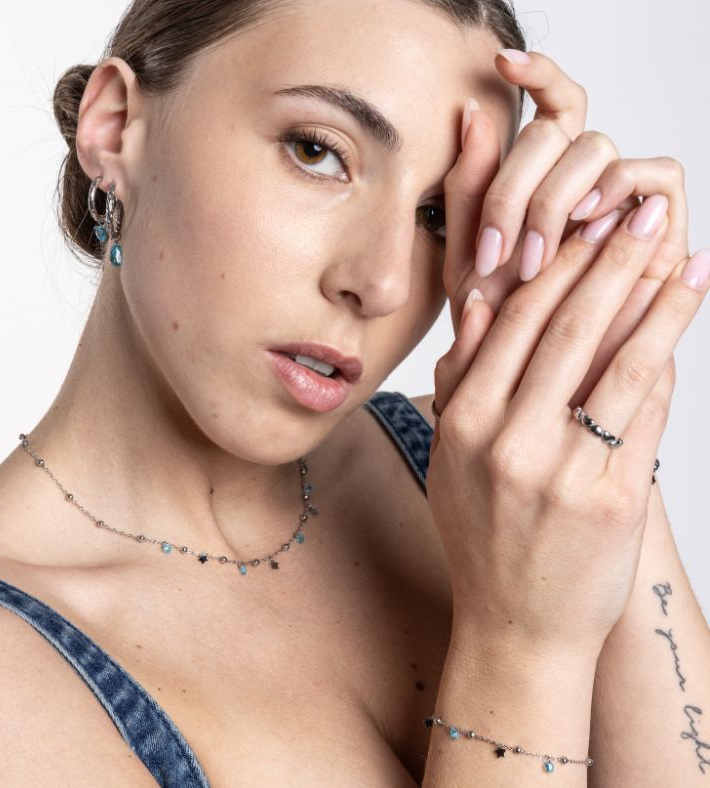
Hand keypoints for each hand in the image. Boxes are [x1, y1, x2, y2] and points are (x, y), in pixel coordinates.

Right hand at [426, 197, 709, 661]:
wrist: (517, 624)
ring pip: (617, 363)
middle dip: (610, 262)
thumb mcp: (451, 458)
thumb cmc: (483, 536)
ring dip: (657, 301)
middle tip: (642, 215)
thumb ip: (463, 379)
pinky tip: (682, 324)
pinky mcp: (614, 500)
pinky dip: (668, 361)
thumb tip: (480, 301)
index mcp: (462, 424)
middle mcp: (507, 442)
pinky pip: (647, 415)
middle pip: (566, 330)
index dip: (554, 266)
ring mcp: (561, 472)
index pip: (511, 323)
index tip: (584, 225)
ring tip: (684, 256)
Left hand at [442, 51, 689, 408]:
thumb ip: (467, 194)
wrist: (538, 384)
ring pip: (597, 148)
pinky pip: (656, 173)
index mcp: (537, 179)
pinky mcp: (660, 220)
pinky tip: (585, 227)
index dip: (538, 72)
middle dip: (516, 189)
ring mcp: (620, 197)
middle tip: (494, 252)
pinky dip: (619, 191)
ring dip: (556, 197)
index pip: (550, 105)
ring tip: (531, 258)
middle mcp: (580, 180)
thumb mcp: (468, 262)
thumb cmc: (499, 327)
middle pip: (558, 132)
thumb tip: (474, 111)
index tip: (501, 62)